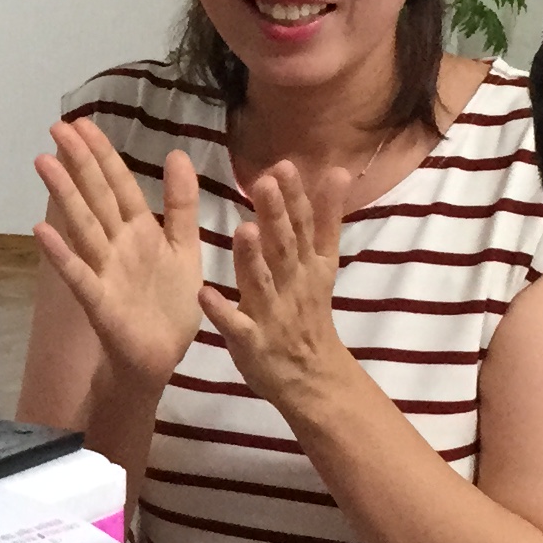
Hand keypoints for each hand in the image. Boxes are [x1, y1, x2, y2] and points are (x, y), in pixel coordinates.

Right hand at [33, 120, 204, 390]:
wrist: (161, 358)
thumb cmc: (170, 305)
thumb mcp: (185, 248)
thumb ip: (181, 204)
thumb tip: (178, 153)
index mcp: (140, 231)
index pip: (119, 184)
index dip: (103, 154)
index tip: (84, 123)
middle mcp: (117, 245)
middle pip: (96, 196)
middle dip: (79, 162)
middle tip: (57, 127)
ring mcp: (104, 271)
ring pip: (83, 225)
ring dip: (64, 195)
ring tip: (44, 163)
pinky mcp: (99, 302)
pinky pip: (79, 275)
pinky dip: (61, 254)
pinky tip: (41, 231)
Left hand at [200, 162, 360, 421]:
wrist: (312, 377)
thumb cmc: (309, 311)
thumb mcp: (324, 264)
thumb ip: (327, 218)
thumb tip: (339, 171)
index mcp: (308, 265)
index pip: (302, 226)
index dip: (294, 197)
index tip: (284, 166)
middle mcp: (291, 284)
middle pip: (283, 247)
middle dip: (275, 216)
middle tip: (264, 183)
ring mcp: (270, 314)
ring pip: (260, 282)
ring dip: (251, 258)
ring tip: (243, 229)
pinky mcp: (250, 342)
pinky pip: (234, 326)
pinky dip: (221, 311)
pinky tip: (204, 294)